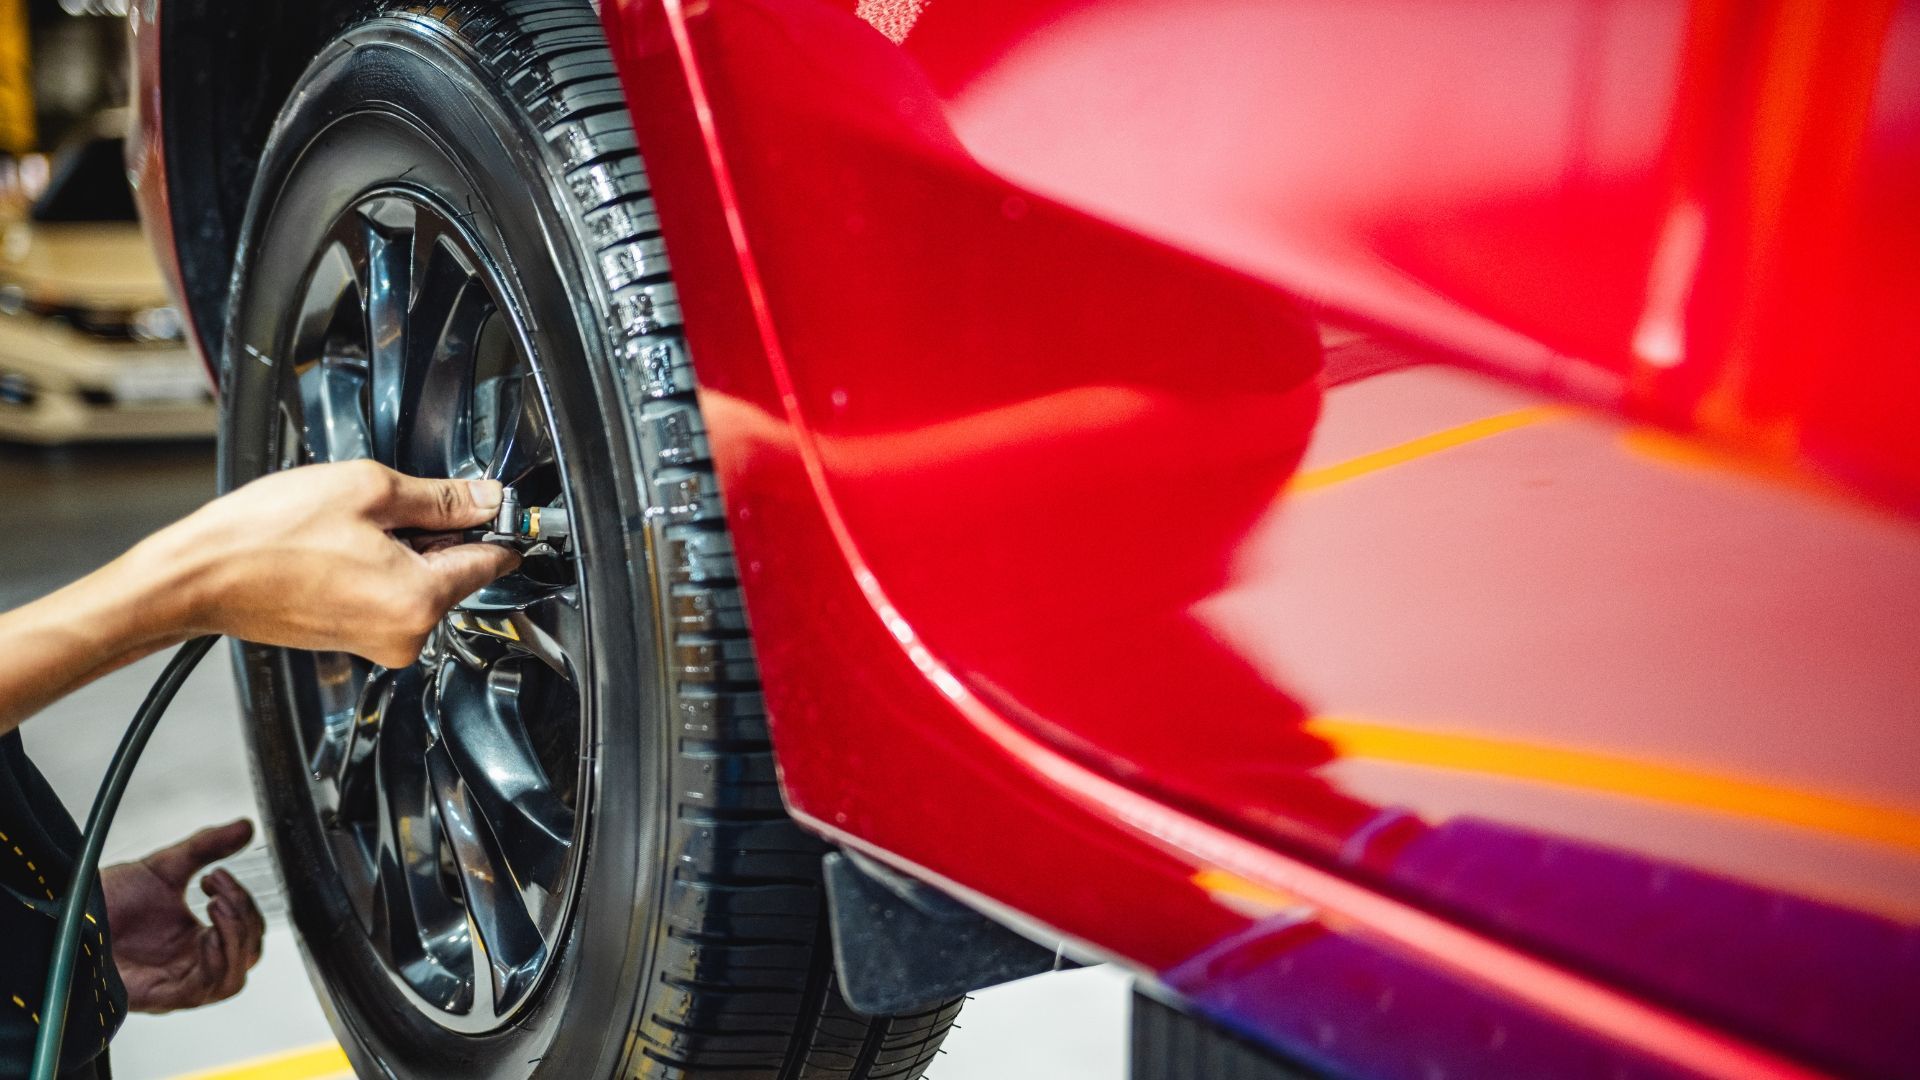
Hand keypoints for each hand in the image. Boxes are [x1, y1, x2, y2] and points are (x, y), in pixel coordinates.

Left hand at [100, 820, 265, 1013]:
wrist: (64, 914)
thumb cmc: (102, 901)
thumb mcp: (164, 867)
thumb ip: (206, 847)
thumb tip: (244, 827)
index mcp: (194, 941)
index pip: (245, 935)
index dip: (243, 904)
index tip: (218, 875)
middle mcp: (189, 965)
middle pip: (245, 957)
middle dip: (245, 918)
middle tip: (221, 890)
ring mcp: (175, 983)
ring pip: (232, 978)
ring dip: (236, 939)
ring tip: (218, 905)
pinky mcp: (158, 996)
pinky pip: (203, 990)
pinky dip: (216, 962)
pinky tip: (208, 934)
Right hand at [137, 460, 520, 666]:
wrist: (196, 577)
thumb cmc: (265, 537)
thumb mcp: (368, 490)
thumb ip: (440, 497)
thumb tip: (486, 498)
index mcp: (420, 601)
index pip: (494, 560)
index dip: (494, 522)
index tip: (489, 501)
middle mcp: (407, 635)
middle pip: (457, 570)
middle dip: (436, 533)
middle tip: (388, 505)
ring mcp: (380, 643)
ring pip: (421, 580)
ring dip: (402, 548)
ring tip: (350, 528)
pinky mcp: (354, 639)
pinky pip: (390, 594)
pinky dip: (377, 565)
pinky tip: (338, 547)